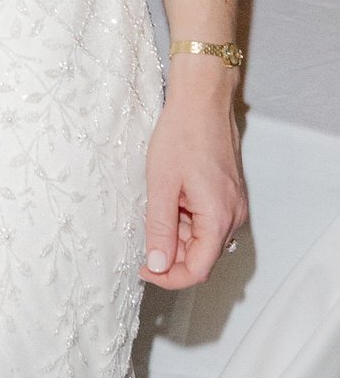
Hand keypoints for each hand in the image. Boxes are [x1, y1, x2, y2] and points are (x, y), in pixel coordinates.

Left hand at [140, 57, 248, 289]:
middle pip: (201, 256)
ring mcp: (233, 206)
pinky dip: (185, 217)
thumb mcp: (161, 184)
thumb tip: (158, 265)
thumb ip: (160, 229)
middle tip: (144, 232)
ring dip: (176, 232)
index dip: (169, 277)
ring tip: (158, 201)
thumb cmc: (183, 134)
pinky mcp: (228, 196)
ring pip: (202, 238)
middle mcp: (233, 217)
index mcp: (218, 218)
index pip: (198, 270)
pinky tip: (171, 195)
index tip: (145, 269)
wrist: (202, 100)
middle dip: (170, 251)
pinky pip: (206, 220)